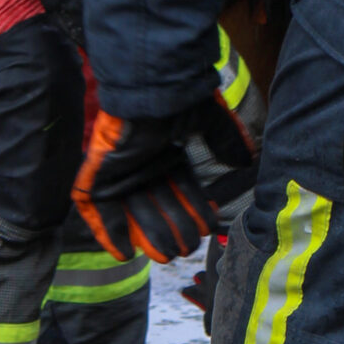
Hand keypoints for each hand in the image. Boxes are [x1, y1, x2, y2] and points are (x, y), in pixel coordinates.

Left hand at [72, 97, 253, 263]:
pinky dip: (110, 232)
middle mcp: (143, 164)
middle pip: (158, 205)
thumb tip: (245, 160)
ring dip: (149, 236)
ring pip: (134, 212)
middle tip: (186, 248)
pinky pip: (99, 210)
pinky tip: (125, 253)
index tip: (206, 226)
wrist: (150, 88)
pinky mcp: (98, 174)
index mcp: (166, 151)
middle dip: (173, 229)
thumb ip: (226, 139)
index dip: (193, 210)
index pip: (180, 189)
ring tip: (166, 255)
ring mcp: (119, 170)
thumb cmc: (178, 100)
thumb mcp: (210, 120)